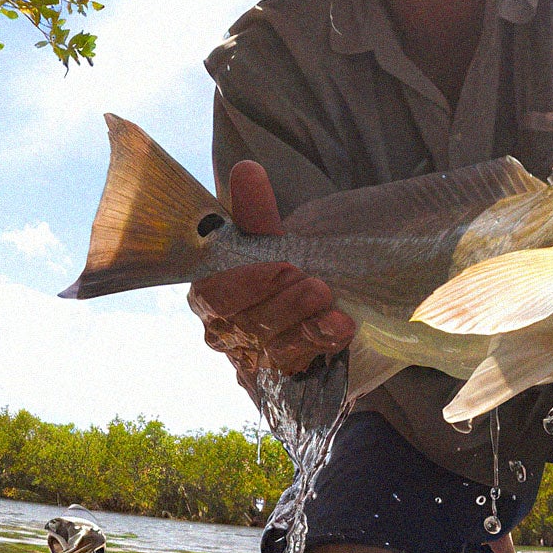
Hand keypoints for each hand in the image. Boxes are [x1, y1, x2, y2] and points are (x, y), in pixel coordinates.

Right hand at [187, 161, 354, 384]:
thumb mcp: (275, 242)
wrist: (326, 317)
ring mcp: (254, 361)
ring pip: (273, 347)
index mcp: (211, 294)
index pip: (213, 295)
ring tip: (331, 302)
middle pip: (245, 324)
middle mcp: (225, 332)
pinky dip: (321, 343)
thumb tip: (246, 170)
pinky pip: (299, 367)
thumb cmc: (288, 275)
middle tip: (316, 283)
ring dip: (305, 322)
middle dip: (284, 302)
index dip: (248, 282)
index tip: (284, 266)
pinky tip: (341, 326)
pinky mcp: (283, 382)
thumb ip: (258, 213)